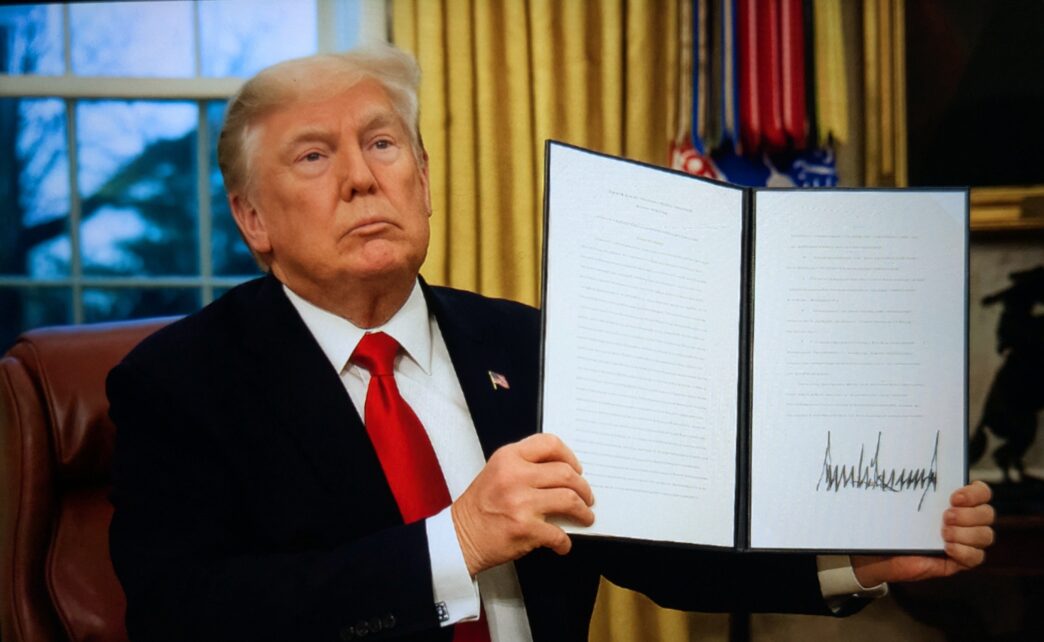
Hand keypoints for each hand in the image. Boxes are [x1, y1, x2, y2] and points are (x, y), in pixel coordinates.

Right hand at [451, 433, 594, 575]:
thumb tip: (564, 475)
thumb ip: (525, 467)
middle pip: (566, 473)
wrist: (458, 537)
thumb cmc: (479, 507)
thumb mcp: (496, 472)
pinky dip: (564, 542)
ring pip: (570, 500)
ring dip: (583, 511)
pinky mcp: (524, 528)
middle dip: (583, 488)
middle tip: (587, 497)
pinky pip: (558, 534)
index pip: (550, 444)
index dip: (570, 456)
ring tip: (585, 517)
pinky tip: (562, 544)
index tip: (577, 469)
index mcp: (508, 458)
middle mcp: (515, 476)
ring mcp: (520, 502)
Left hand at [852, 480, 994, 585]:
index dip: (975, 493)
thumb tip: (910, 469)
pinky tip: (946, 549)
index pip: (981, 492)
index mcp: (954, 502)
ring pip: (986, 535)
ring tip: (943, 533)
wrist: (883, 554)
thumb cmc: (892, 525)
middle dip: (970, 515)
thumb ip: (912, 490)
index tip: (954, 497)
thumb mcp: (901, 505)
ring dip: (966, 534)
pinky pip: (977, 557)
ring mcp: (964, 541)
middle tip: (945, 516)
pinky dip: (964, 552)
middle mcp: (964, 520)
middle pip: (988, 513)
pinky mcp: (960, 561)